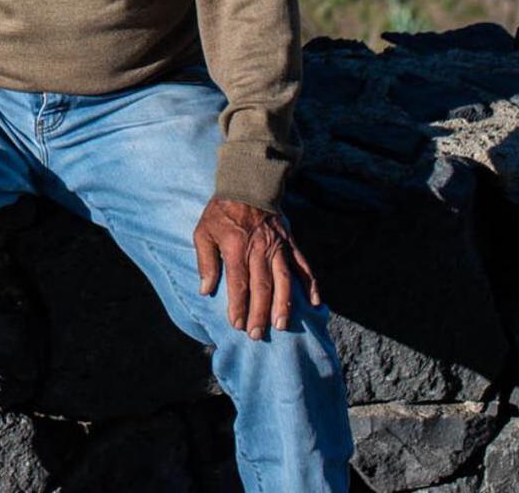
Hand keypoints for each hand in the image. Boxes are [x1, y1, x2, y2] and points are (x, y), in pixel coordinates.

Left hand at [193, 195, 321, 337]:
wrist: (247, 184)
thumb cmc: (221, 212)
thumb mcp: (203, 231)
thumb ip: (205, 261)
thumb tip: (205, 289)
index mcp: (236, 247)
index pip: (238, 282)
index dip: (237, 305)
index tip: (236, 325)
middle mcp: (259, 249)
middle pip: (261, 286)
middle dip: (259, 312)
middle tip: (256, 334)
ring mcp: (278, 246)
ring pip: (284, 279)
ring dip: (283, 304)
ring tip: (281, 325)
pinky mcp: (290, 243)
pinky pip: (304, 265)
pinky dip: (311, 284)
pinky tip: (315, 303)